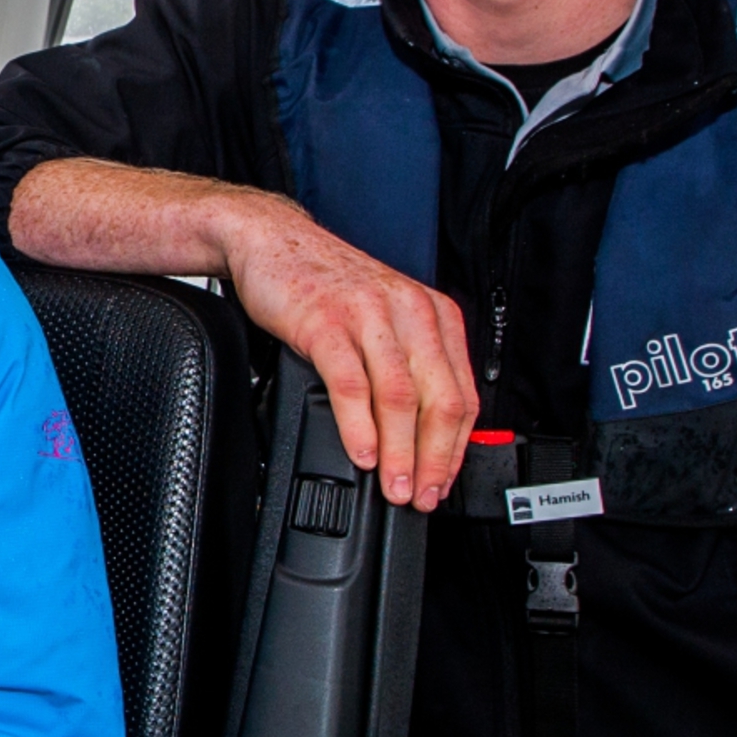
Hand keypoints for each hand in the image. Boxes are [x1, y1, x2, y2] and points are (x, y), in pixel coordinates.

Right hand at [213, 190, 477, 510]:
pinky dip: (358, 426)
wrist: (273, 240)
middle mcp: (409, 312)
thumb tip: (420, 436)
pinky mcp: (326, 322)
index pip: (463, 395)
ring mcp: (368, 316)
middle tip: (421, 495)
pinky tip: (360, 453)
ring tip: (393, 487)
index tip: (441, 483)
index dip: (455, 449)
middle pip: (438, 400)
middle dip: (434, 460)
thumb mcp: (384, 318)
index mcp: (433, 314)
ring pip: (400, 397)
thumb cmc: (326, 285)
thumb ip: (407, 365)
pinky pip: (351, 384)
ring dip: (400, 453)